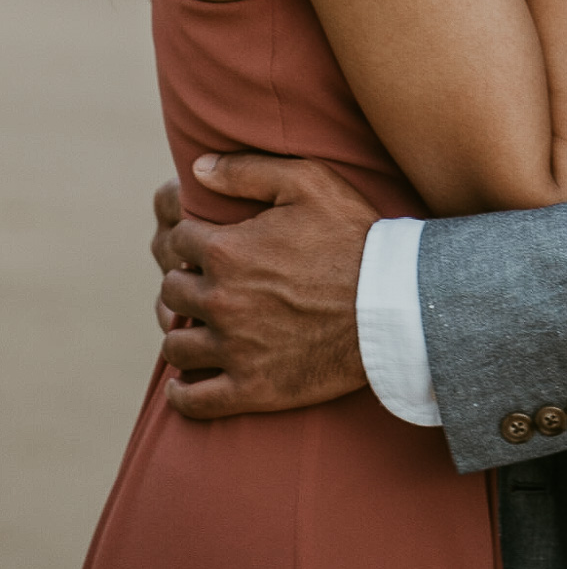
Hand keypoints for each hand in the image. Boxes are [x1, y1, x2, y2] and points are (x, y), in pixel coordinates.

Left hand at [156, 152, 378, 419]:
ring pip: (177, 344)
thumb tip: (197, 167)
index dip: (192, 237)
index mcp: (228, 250)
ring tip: (198, 324)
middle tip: (207, 280)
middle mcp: (222, 301)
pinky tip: (182, 383)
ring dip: (183, 330)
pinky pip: (195, 401)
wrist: (393, 303)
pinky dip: (182, 394)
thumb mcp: (309, 182)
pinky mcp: (251, 388)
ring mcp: (234, 349)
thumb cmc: (353, 236)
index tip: (209, 242)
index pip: (178, 241)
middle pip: (172, 290)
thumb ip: (247, 170)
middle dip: (186, 280)